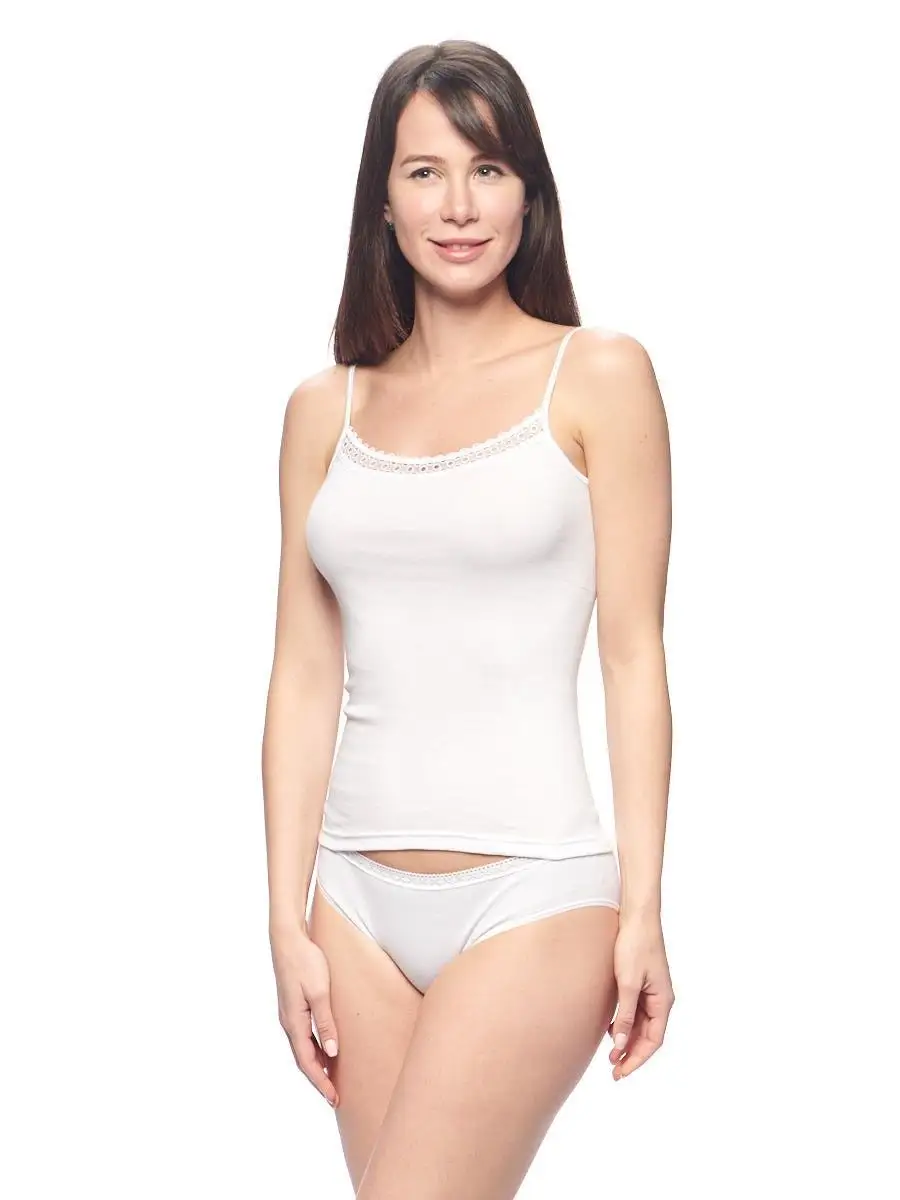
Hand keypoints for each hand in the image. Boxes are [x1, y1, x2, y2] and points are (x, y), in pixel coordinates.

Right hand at [269, 920, 340, 1107]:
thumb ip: (326, 1022)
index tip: (334, 1099)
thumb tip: (332, 1053)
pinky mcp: (293, 1006)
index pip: (307, 1062)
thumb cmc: (305, 961)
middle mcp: (288, 1022)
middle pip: (303, 1060)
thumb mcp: (320, 991)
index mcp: (293, 1022)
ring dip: (317, 1065)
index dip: (321, 1082)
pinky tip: (326, 1050)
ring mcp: (289, 1014)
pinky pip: (303, 1035)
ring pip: (303, 1049)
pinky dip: (315, 1049)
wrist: (287, 938)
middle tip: (336, 1097)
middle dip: (319, 1079)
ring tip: (334, 1080)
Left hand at [607, 913, 673, 1079]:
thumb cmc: (634, 946)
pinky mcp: (642, 982)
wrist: (636, 916)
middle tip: (613, 1071)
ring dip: (628, 1041)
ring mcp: (652, 991)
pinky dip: (626, 1024)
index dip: (637, 1059)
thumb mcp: (627, 983)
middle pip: (649, 1036)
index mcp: (663, 1001)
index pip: (653, 1041)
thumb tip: (620, 1046)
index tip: (620, 1072)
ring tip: (611, 1056)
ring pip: (643, 1025)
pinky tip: (611, 1030)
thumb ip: (626, 1016)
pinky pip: (637, 1012)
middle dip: (632, 1054)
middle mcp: (661, 999)